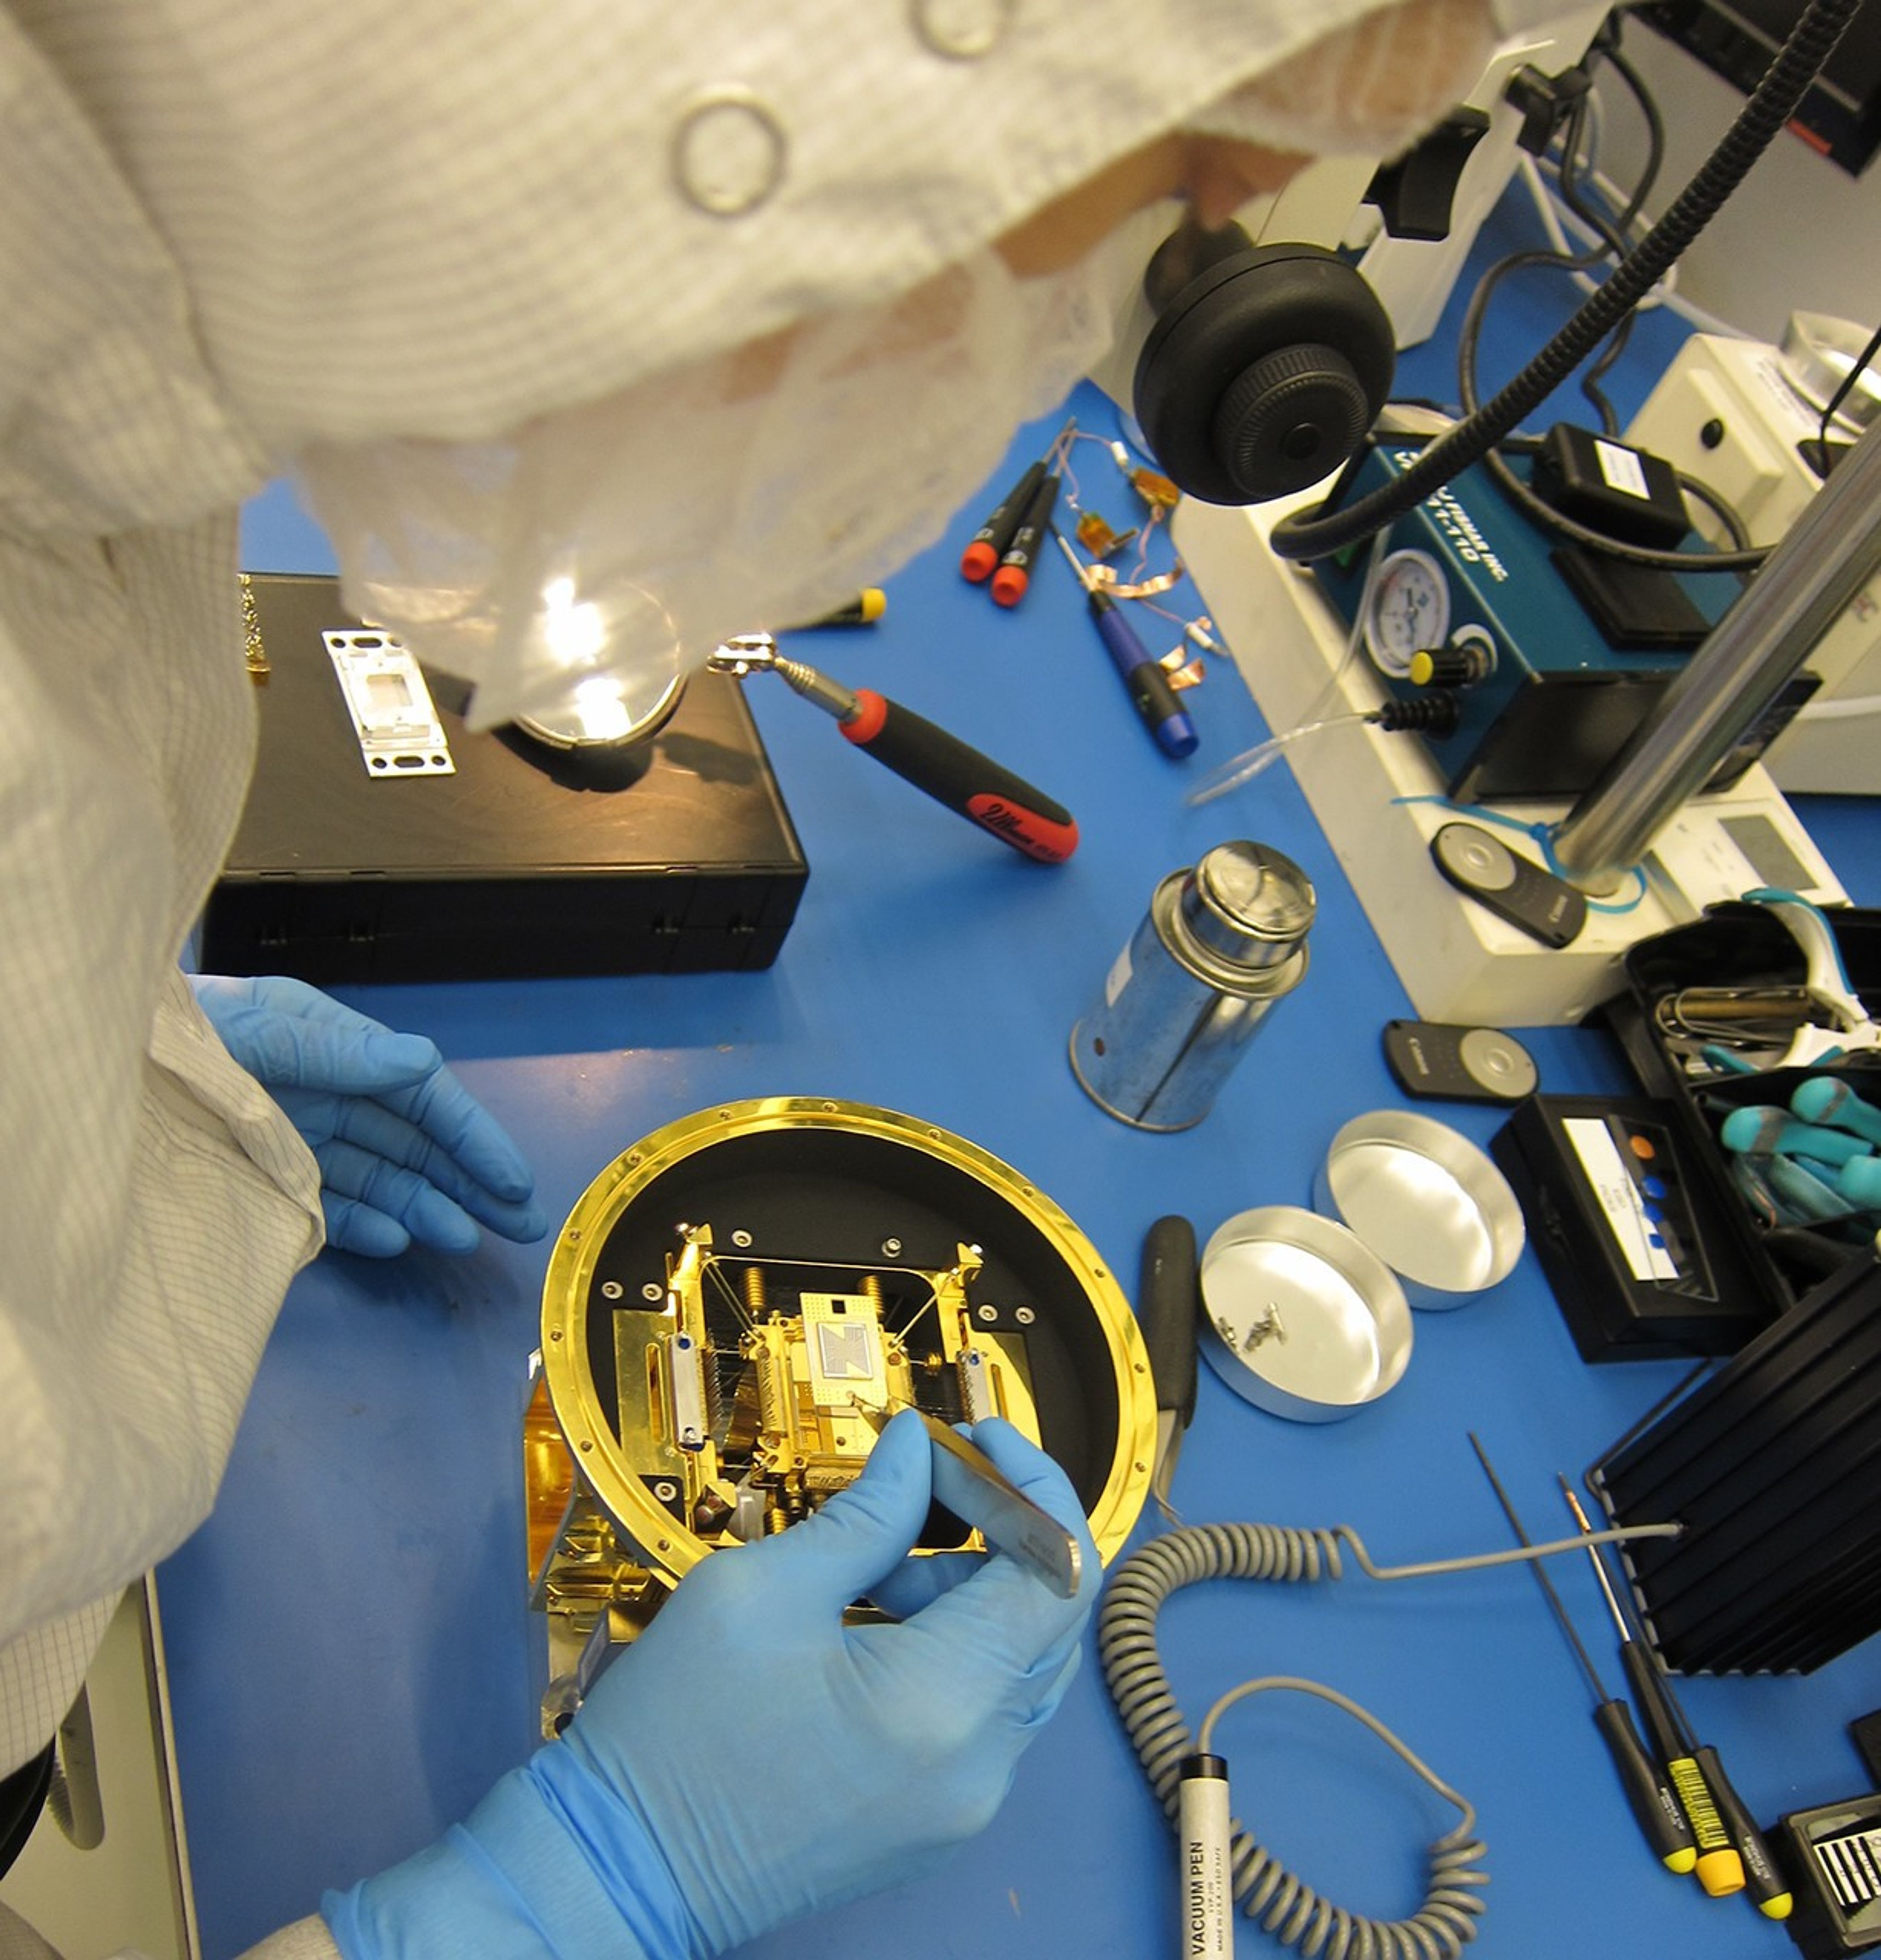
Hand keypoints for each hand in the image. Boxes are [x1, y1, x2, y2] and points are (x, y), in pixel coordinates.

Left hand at [188, 973, 547, 1256]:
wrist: (105, 1068)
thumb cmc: (187, 1035)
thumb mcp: (266, 1028)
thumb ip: (342, 1050)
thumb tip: (423, 1063)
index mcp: (339, 1052)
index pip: (422, 1098)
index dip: (472, 1137)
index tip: (511, 1177)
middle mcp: (329, 1096)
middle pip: (415, 1144)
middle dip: (471, 1181)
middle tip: (520, 1222)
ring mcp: (300, 1141)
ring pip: (382, 1180)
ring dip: (427, 1208)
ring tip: (461, 1240)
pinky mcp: (268, 1180)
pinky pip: (331, 1207)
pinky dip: (366, 1225)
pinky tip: (396, 1240)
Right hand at [323, 1413, 1097, 1959]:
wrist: (618, 1870)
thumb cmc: (673, 1730)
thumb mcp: (761, 1589)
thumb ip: (867, 1513)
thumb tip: (919, 1447)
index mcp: (944, 1701)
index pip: (1057, 1570)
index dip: (1030, 1486)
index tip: (976, 1436)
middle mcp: (981, 1764)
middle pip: (1049, 1616)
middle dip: (997, 1533)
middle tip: (920, 1487)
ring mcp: (966, 1804)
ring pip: (1020, 1663)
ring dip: (968, 1593)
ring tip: (872, 1568)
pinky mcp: (939, 1821)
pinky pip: (986, 1713)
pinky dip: (953, 1650)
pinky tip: (872, 1627)